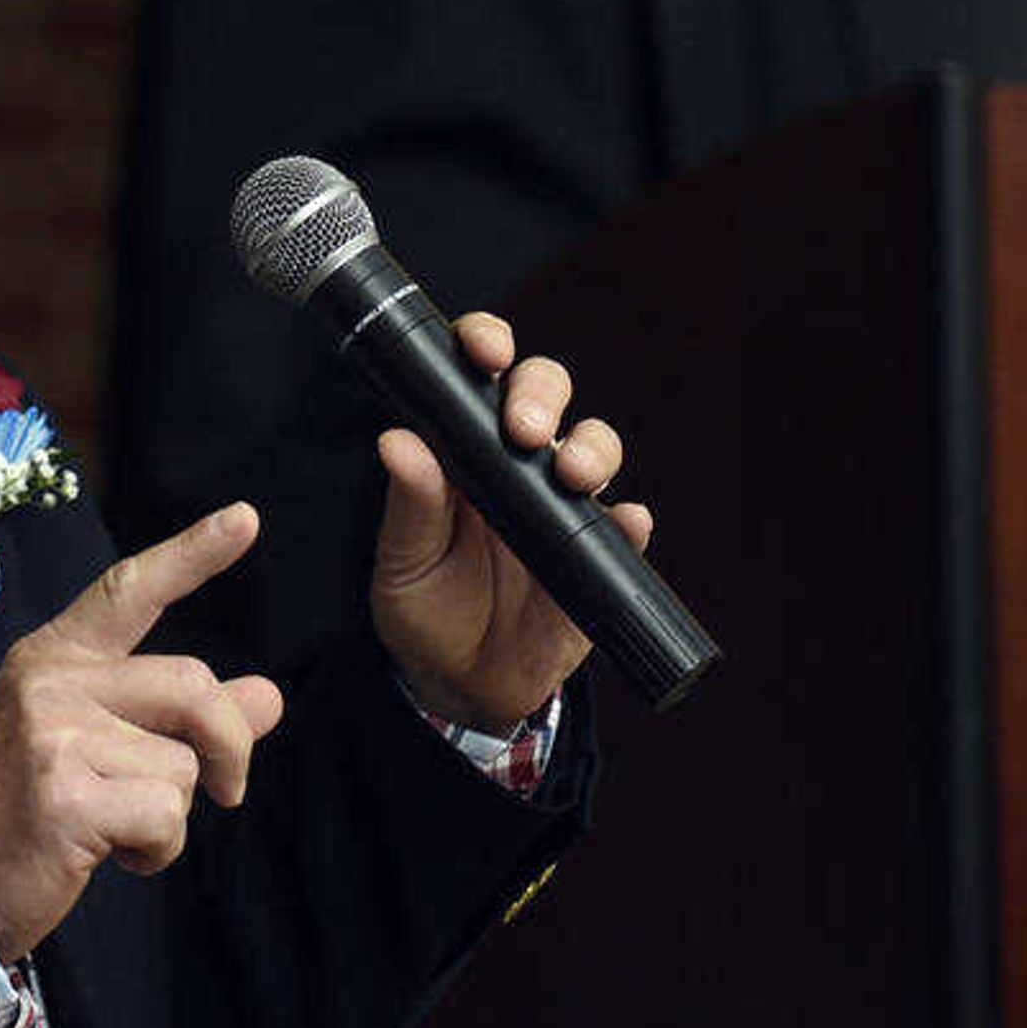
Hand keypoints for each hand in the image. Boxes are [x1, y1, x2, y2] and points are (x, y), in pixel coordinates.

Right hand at [0, 502, 288, 960]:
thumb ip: (182, 717)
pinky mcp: (64, 795)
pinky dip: (157, 852)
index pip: (130, 591)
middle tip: (228, 791)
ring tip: (115, 830)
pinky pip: (166, 817)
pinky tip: (108, 855)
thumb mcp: (99, 746)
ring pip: (183, 766)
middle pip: (193, 686)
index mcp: (54, 658)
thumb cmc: (28, 813)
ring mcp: (52, 735)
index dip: (192, 553)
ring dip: (172, 816)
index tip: (247, 518)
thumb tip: (269, 696)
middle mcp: (50, 681)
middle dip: (229, 746)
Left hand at [367, 312, 651, 736]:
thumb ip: (410, 504)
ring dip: (592, 448)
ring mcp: (562, 504)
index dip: (487, 343)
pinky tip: (625, 520)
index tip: (484, 350)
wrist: (461, 684)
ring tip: (572, 474)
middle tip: (525, 429)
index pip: (480, 373)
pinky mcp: (596, 553)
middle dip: (543, 393)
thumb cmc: (424, 607)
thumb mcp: (403, 559)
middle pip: (547, 393)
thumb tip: (396, 441)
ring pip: (594, 446)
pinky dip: (629, 519)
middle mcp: (518, 462)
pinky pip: (625, 526)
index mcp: (463, 446)